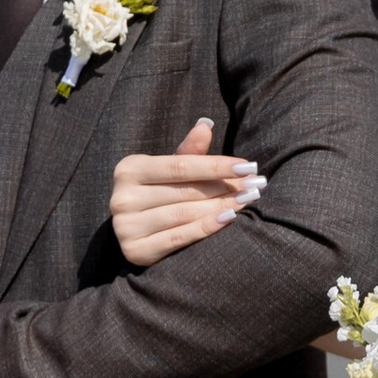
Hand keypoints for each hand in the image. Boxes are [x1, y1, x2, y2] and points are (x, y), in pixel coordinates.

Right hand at [110, 118, 261, 267]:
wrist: (134, 232)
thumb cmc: (158, 193)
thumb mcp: (169, 170)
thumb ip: (188, 152)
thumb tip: (205, 126)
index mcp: (128, 169)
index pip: (180, 166)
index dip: (216, 166)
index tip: (248, 166)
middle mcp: (122, 198)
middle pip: (186, 191)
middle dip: (225, 187)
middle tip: (255, 186)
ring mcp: (126, 227)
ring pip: (185, 214)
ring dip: (222, 206)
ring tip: (248, 200)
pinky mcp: (135, 251)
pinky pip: (179, 238)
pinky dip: (207, 228)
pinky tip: (229, 218)